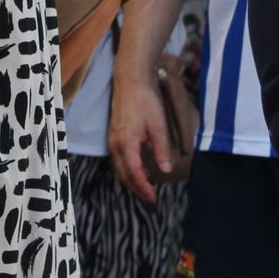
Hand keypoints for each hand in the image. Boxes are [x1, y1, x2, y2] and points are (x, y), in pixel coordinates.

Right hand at [108, 64, 171, 203]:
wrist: (130, 80)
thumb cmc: (145, 100)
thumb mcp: (157, 124)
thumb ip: (161, 148)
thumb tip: (165, 170)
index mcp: (127, 143)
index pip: (135, 173)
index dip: (144, 188)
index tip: (154, 197)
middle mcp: (116, 144)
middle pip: (123, 174)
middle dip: (136, 188)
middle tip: (150, 197)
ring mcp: (113, 139)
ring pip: (119, 167)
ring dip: (130, 179)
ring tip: (145, 187)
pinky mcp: (114, 134)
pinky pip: (118, 158)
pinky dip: (126, 168)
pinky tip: (137, 168)